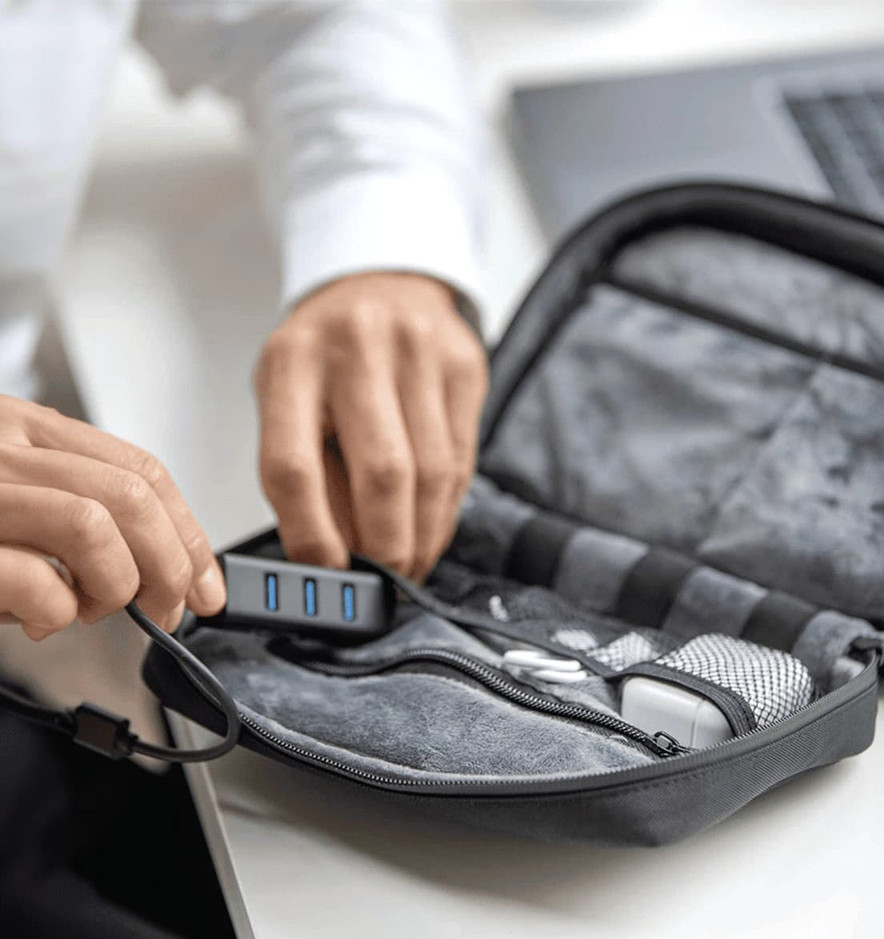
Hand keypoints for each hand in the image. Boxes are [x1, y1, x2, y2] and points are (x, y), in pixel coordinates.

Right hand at [0, 396, 225, 639]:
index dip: (188, 531)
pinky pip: (34, 577)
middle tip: (165, 610)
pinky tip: (39, 619)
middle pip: (133, 495)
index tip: (205, 582)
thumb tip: (161, 570)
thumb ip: (75, 513)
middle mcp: (1, 447)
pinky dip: (55, 610)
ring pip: (93, 524)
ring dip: (114, 584)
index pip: (140, 468)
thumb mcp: (12, 500)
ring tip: (88, 609)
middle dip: (171, 566)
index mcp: (23, 428)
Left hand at [255, 272, 487, 580]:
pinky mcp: (465, 366)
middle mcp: (357, 348)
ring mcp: (419, 353)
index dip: (310, 533)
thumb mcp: (288, 396)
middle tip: (383, 580)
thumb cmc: (324, 353)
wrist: (382, 283)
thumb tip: (332, 556)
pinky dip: (446, 509)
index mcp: (293, 361)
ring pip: (433, 473)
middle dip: (387, 546)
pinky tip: (431, 526)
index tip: (326, 571)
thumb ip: (306, 469)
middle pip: (383, 473)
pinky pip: (463, 459)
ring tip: (409, 562)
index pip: (294, 465)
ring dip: (423, 536)